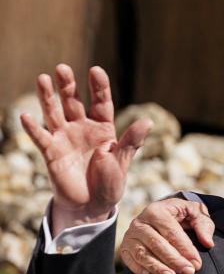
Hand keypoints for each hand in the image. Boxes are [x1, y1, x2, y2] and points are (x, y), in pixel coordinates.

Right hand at [20, 64, 151, 235]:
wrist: (92, 205)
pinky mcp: (51, 153)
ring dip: (47, 97)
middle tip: (62, 68)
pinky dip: (33, 128)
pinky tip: (26, 116)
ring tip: (42, 79)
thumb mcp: (123, 161)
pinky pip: (41, 138)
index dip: (99, 87)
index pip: (101, 102)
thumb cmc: (110, 182)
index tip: (95, 70)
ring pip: (54, 113)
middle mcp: (82, 128)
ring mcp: (65, 138)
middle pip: (74, 102)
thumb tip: (148, 121)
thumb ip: (131, 142)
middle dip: (68, 85)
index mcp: (103, 128)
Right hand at [119, 198, 215, 273]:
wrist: (160, 215)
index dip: (185, 248)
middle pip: (157, 244)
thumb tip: (207, 243)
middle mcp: (140, 222)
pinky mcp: (125, 248)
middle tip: (188, 272)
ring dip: (157, 268)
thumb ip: (203, 225)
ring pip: (143, 254)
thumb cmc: (181, 215)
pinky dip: (140, 270)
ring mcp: (130, 235)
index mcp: (157, 210)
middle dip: (174, 260)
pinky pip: (131, 261)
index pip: (172, 232)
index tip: (197, 263)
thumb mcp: (195, 213)